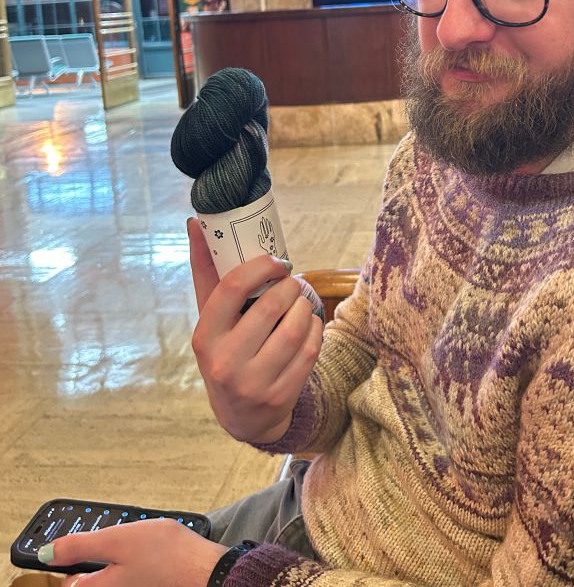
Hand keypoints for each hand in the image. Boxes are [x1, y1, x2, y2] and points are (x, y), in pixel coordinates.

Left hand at [44, 519, 226, 586]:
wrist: (205, 569)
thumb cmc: (167, 555)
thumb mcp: (118, 540)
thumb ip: (79, 547)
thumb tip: (46, 553)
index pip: (68, 581)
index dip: (69, 557)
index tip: (77, 542)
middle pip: (91, 576)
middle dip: (98, 554)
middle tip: (118, 535)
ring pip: (112, 572)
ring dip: (118, 555)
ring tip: (138, 539)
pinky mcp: (146, 585)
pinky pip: (129, 573)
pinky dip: (134, 560)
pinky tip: (150, 548)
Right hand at [189, 218, 323, 442]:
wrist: (242, 415)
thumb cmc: (225, 350)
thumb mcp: (210, 317)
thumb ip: (205, 271)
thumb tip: (196, 222)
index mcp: (204, 337)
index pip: (232, 288)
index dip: (260, 266)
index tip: (277, 261)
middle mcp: (225, 362)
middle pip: (270, 306)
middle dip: (289, 286)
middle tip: (291, 282)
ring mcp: (254, 383)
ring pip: (294, 328)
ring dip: (304, 306)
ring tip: (299, 300)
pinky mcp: (281, 395)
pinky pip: (310, 350)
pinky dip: (315, 328)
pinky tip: (307, 322)